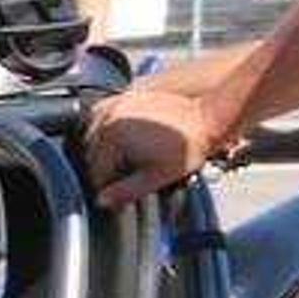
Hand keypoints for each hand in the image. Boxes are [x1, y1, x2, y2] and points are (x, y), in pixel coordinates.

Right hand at [86, 79, 220, 206]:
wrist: (206, 117)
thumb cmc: (187, 146)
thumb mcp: (156, 177)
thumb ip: (126, 191)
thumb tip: (102, 201)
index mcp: (114, 137)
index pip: (97, 170)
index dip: (105, 188)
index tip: (112, 195)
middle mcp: (110, 117)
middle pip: (92, 151)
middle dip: (101, 169)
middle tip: (116, 182)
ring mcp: (117, 104)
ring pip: (93, 132)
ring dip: (99, 149)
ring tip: (116, 162)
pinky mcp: (126, 96)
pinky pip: (102, 114)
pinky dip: (104, 128)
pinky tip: (116, 138)